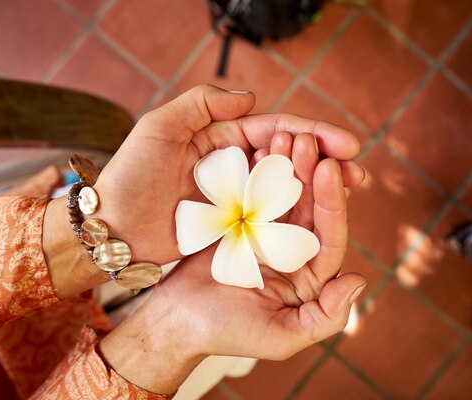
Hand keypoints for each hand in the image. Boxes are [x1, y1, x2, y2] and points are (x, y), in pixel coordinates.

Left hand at [43, 84, 364, 297]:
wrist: (113, 229)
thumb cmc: (131, 176)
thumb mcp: (159, 127)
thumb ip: (202, 103)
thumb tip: (250, 98)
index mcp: (221, 134)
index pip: (275, 129)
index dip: (312, 135)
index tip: (345, 145)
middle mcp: (234, 162)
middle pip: (289, 157)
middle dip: (326, 161)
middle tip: (358, 172)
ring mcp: (236, 195)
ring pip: (285, 187)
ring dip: (318, 189)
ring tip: (350, 191)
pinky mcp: (233, 225)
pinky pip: (270, 217)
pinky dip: (297, 216)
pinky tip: (320, 219)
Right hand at [99, 152, 365, 393]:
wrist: (173, 321)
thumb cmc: (226, 333)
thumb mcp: (281, 337)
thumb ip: (326, 317)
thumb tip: (357, 279)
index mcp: (309, 276)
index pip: (330, 235)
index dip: (333, 202)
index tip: (329, 169)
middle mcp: (292, 251)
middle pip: (310, 207)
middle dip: (311, 172)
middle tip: (307, 140)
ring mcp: (266, 233)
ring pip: (284, 194)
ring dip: (288, 164)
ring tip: (285, 136)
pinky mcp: (240, 222)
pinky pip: (254, 192)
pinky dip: (259, 170)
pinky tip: (261, 146)